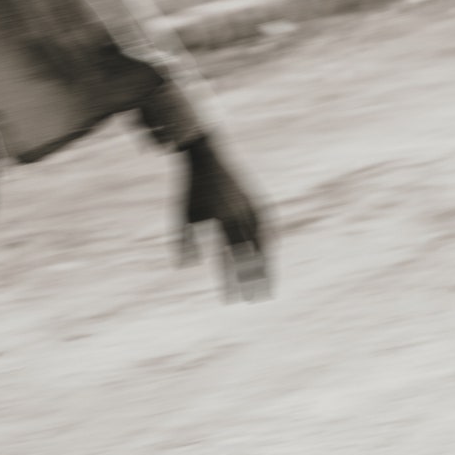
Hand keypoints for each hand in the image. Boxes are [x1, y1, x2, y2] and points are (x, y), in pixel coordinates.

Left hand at [181, 136, 270, 300]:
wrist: (206, 155)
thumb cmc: (191, 188)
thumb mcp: (183, 215)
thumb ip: (184, 241)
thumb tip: (186, 266)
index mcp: (222, 221)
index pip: (229, 259)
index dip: (231, 281)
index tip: (232, 299)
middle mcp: (240, 216)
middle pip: (250, 256)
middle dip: (253, 280)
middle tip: (255, 299)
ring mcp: (251, 207)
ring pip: (263, 243)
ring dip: (266, 265)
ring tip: (268, 283)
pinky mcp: (256, 200)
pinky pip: (268, 225)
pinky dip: (270, 241)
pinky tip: (271, 252)